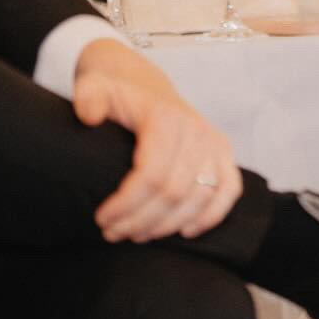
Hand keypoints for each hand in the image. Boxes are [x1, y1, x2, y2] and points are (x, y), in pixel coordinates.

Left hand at [74, 40, 242, 242]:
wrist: (142, 84)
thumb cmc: (117, 93)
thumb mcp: (94, 86)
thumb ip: (89, 97)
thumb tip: (90, 116)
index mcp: (165, 117)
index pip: (152, 174)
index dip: (127, 204)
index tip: (102, 218)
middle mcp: (195, 128)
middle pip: (175, 192)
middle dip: (141, 221)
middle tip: (113, 232)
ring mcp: (212, 140)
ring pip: (201, 197)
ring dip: (169, 225)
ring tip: (138, 234)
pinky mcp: (222, 150)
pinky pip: (229, 188)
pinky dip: (212, 214)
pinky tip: (186, 230)